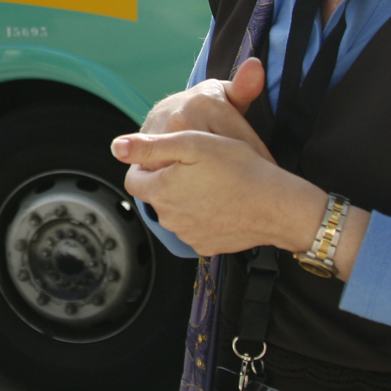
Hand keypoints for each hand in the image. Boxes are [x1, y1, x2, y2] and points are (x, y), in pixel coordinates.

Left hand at [111, 58, 325, 257]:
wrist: (275, 205)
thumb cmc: (237, 167)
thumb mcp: (192, 143)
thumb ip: (150, 146)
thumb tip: (115, 146)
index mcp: (160, 191)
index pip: (134, 179)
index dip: (148, 164)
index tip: (170, 156)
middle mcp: (168, 218)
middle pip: (155, 196)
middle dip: (167, 181)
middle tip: (198, 167)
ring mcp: (187, 236)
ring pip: (175, 212)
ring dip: (185, 199)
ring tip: (213, 184)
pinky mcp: (206, 246)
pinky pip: (194, 228)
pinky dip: (202, 217)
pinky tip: (222, 203)